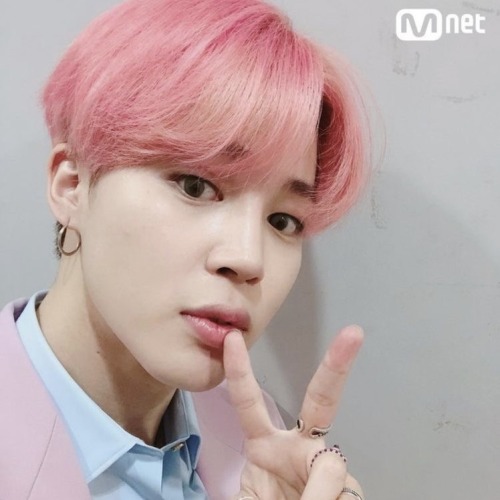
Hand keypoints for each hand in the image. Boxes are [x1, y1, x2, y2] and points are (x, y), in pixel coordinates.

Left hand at [223, 325, 364, 499]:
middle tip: (353, 333)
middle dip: (335, 366)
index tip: (232, 340)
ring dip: (317, 494)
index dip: (239, 371)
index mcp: (265, 446)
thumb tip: (315, 482)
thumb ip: (256, 492)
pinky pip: (346, 496)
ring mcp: (328, 468)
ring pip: (332, 468)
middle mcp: (300, 449)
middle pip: (320, 400)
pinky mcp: (350, 491)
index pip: (249, 403)